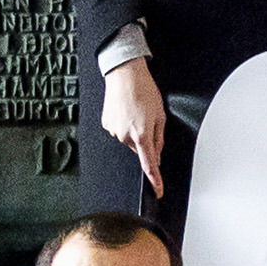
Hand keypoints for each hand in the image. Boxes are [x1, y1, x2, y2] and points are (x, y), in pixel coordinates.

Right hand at [99, 58, 171, 185]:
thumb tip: (157, 154)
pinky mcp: (106, 124)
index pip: (150, 165)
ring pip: (128, 140)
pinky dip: (124, 124)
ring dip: (134, 130)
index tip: (159, 191)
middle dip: (145, 140)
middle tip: (148, 119)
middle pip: (139, 149)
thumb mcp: (160, 115)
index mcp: (142, 135)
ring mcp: (113, 131)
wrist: (124, 73)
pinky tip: (126, 110)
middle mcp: (125, 136)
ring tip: (136, 110)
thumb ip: (159, 138)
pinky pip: (119, 130)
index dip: (156, 180)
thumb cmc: (144, 90)